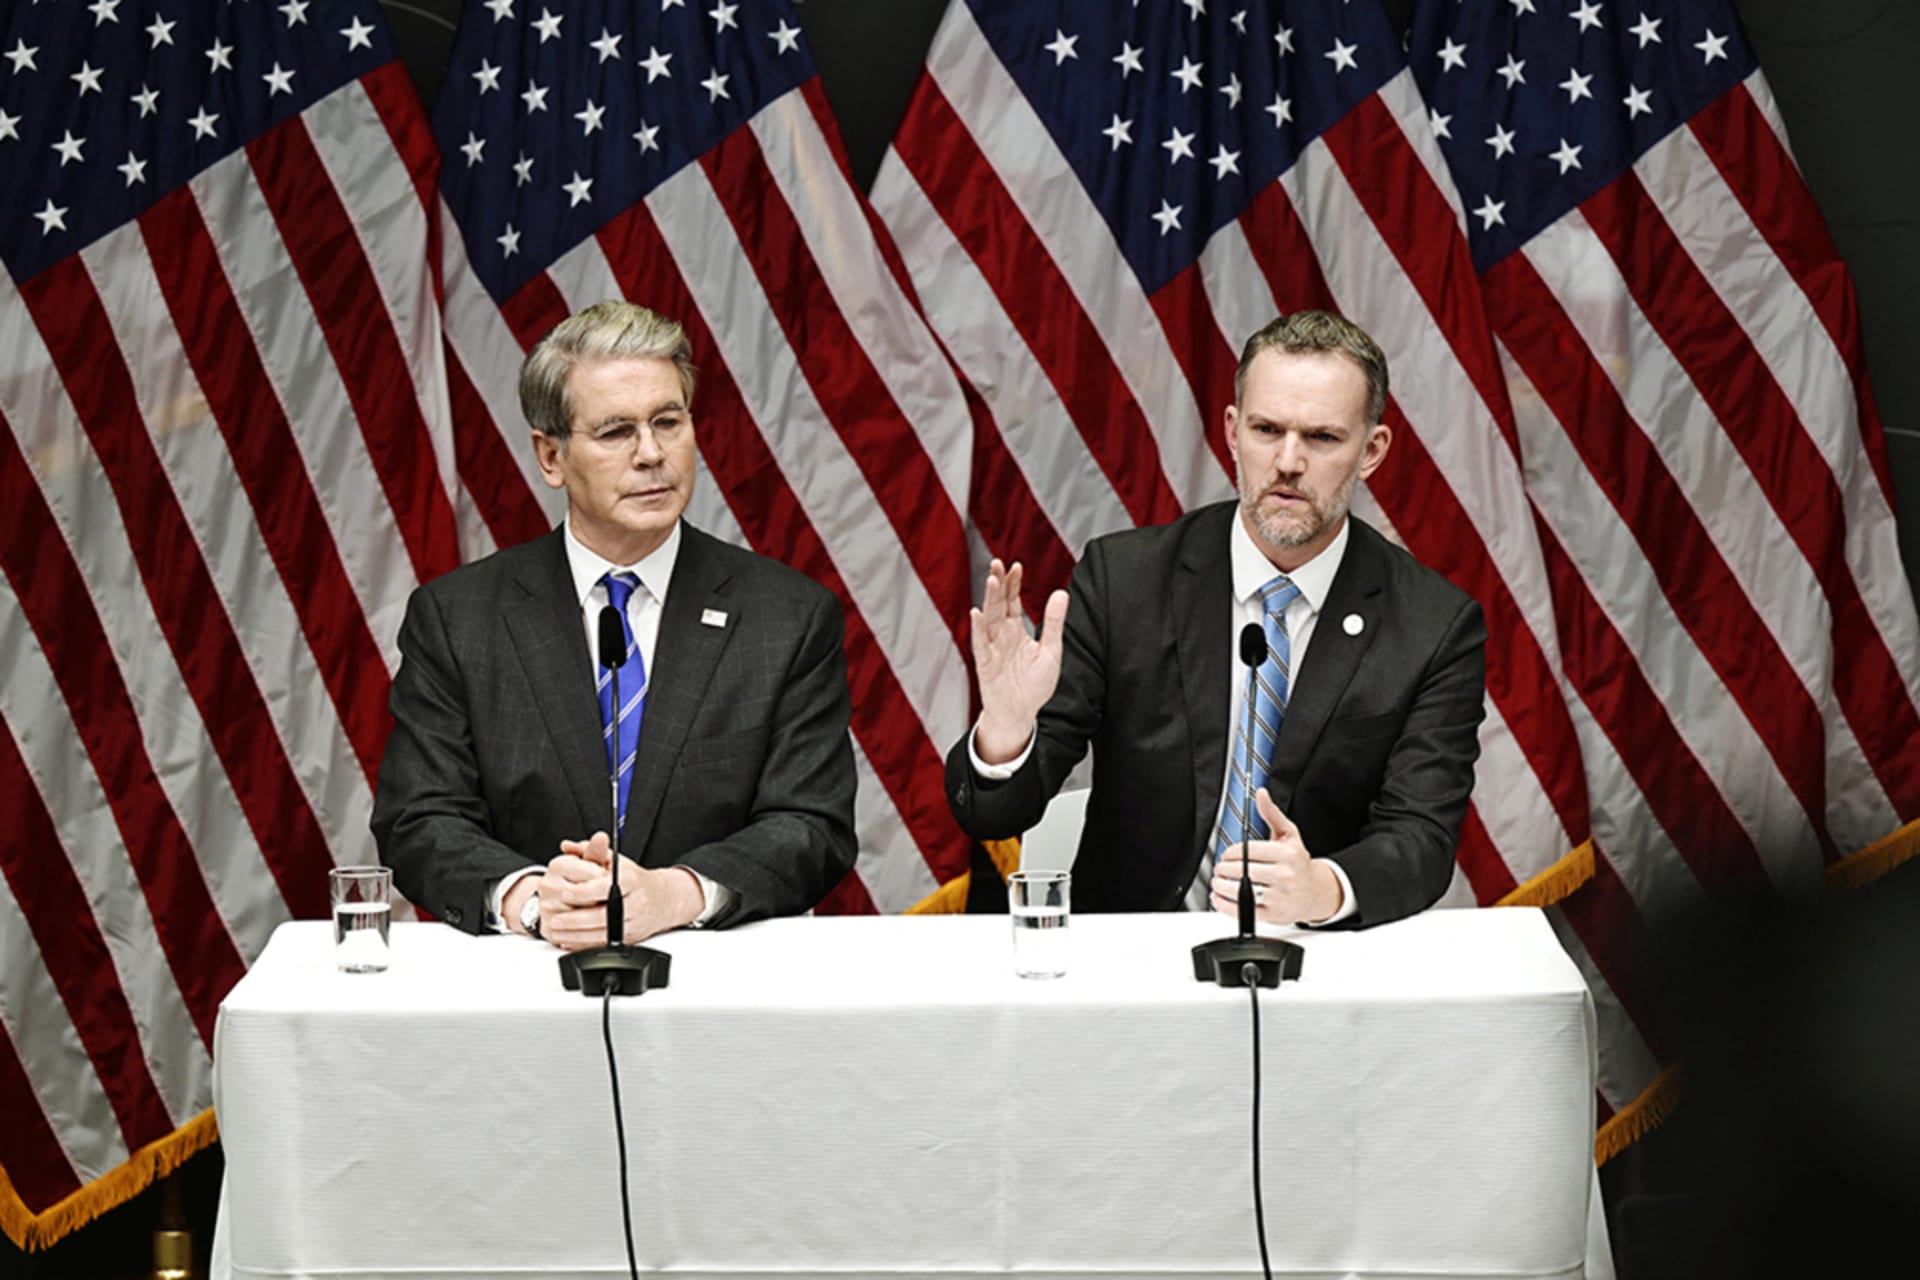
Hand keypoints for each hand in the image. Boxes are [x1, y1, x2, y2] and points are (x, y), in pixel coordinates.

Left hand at [538, 832, 703, 948]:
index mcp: (630, 880)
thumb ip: (590, 851)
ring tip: (556, 930)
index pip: (603, 888)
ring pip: (601, 934)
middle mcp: (634, 903)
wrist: (663, 899)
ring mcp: (633, 923)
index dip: (582, 892)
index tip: (564, 893)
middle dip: (574, 919)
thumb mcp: (615, 860)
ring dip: (575, 935)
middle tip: (554, 918)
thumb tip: (567, 846)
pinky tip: (569, 940)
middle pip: (600, 915)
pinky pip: (604, 944)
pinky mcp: (630, 938)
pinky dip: (584, 944)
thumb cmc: (635, 880)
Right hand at [970, 558, 1068, 762]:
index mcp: (1015, 631)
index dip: (1013, 583)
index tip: (1017, 565)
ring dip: (990, 599)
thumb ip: (1054, 623)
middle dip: (998, 584)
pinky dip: (978, 629)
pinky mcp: (986, 665)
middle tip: (997, 563)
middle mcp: (1001, 636)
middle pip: (998, 605)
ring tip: (992, 580)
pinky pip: (981, 645)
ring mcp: (992, 649)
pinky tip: (977, 613)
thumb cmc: (1034, 685)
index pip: (1012, 601)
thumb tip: (1062, 593)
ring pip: (989, 619)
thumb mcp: (1051, 651)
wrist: (1021, 714)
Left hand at [1209, 789, 1343, 924]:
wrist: (1316, 892)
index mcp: (1287, 854)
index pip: (1248, 851)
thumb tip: (1261, 794)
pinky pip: (1243, 910)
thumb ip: (1272, 814)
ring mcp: (1279, 896)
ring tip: (1218, 881)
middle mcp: (1284, 875)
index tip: (1226, 855)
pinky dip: (1225, 905)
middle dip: (1223, 869)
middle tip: (1219, 868)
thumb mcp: (1289, 834)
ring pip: (1240, 890)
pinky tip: (1220, 897)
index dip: (1230, 853)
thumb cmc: (1299, 863)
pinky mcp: (1273, 914)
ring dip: (1221, 885)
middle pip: (1241, 871)